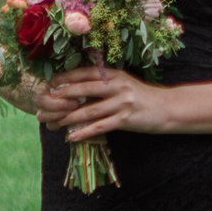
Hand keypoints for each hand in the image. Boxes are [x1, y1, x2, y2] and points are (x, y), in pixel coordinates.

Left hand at [41, 66, 167, 141]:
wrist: (167, 108)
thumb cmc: (141, 97)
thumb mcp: (123, 85)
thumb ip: (103, 85)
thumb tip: (75, 91)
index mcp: (115, 74)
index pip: (85, 73)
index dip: (66, 78)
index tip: (49, 83)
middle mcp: (118, 85)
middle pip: (84, 90)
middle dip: (62, 97)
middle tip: (44, 103)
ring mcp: (122, 102)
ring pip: (89, 110)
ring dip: (68, 118)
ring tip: (53, 124)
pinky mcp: (126, 119)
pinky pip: (100, 127)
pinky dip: (84, 132)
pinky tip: (71, 137)